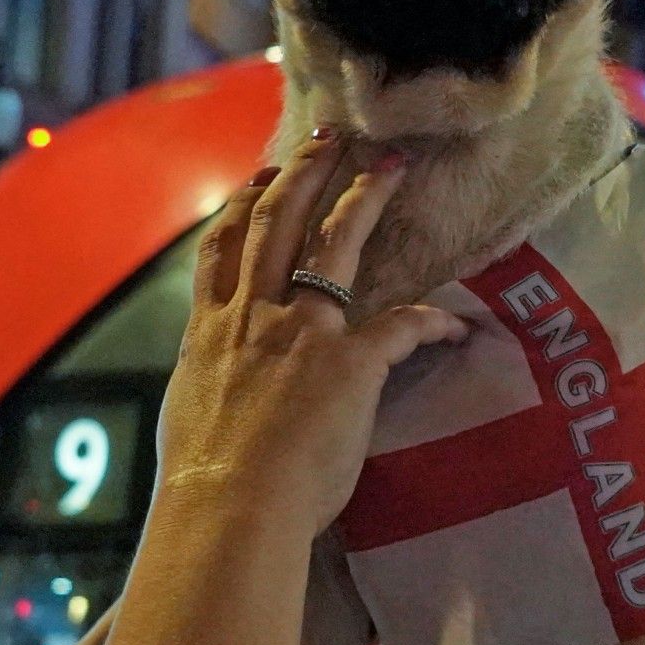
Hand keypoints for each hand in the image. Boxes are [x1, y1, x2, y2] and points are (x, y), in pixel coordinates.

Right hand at [159, 131, 468, 529]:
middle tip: (329, 137)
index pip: (223, 250)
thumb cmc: (202, 482)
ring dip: (363, 199)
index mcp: (210, 332)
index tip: (262, 176)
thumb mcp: (189, 414)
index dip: (242, 205)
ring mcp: (303, 332)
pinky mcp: (350, 362)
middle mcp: (253, 316)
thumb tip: (210, 392)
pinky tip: (454, 324)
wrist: (228, 506)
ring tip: (389, 166)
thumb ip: (208, 384)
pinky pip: (402, 327)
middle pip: (276, 224)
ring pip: (332, 245)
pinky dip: (432, 324)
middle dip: (304, 174)